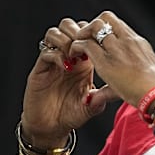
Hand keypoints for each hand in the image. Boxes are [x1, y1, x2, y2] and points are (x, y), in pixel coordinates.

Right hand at [21, 18, 111, 147]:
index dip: (92, 34)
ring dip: (66, 40)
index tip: (100, 45)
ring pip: (55, 33)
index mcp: (83, 61)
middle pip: (69, 26)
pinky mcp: (40, 70)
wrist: (51, 128)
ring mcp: (52, 62)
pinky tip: (66, 66)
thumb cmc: (71, 115)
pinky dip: (57, 54)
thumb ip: (102, 98)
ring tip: (73, 55)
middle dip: (78, 31)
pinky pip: (46, 52)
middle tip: (85, 46)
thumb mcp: (92, 106)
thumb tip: (114, 92)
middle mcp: (67, 57)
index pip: (86, 34)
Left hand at [70, 11, 154, 106]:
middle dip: (92, 25)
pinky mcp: (106, 61)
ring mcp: (117, 49)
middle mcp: (128, 40)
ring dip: (83, 33)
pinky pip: (85, 44)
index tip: (98, 39)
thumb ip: (129, 73)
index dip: (104, 27)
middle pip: (106, 17)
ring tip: (78, 46)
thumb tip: (122, 78)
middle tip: (86, 39)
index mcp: (138, 42)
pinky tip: (74, 55)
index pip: (117, 23)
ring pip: (94, 26)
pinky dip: (76, 46)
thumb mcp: (144, 73)